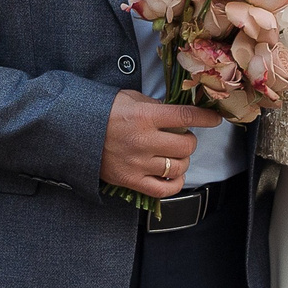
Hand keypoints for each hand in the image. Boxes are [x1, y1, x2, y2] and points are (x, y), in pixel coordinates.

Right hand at [99, 91, 224, 198]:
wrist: (72, 131)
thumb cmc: (101, 112)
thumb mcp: (128, 98)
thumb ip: (154, 106)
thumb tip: (178, 115)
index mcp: (143, 116)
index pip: (185, 116)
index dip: (206, 117)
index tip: (216, 119)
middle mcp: (142, 140)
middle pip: (186, 145)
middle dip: (189, 140)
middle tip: (181, 136)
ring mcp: (137, 163)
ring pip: (179, 166)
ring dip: (182, 160)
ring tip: (174, 154)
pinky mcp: (130, 180)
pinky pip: (164, 189)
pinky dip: (175, 183)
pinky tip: (173, 174)